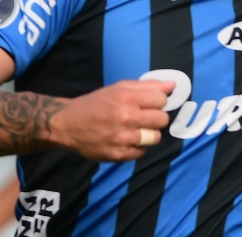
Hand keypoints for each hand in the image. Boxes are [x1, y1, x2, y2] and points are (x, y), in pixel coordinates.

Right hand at [50, 80, 173, 161]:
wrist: (68, 124)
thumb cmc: (97, 103)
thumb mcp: (119, 88)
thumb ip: (147, 86)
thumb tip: (173, 86)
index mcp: (126, 97)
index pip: (161, 99)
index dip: (158, 100)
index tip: (150, 102)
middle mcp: (125, 117)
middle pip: (162, 119)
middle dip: (156, 117)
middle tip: (144, 117)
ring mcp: (122, 138)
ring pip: (155, 137)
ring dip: (149, 133)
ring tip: (137, 129)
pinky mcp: (118, 155)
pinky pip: (142, 152)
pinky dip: (138, 146)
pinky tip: (127, 139)